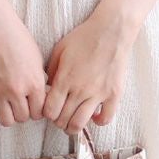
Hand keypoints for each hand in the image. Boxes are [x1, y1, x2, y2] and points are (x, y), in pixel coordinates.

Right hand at [0, 9, 48, 127]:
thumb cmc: (18, 40)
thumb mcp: (37, 61)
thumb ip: (38, 82)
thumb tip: (39, 97)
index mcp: (34, 84)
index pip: (38, 113)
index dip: (36, 110)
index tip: (32, 106)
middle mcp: (17, 91)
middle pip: (22, 118)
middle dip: (22, 112)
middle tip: (19, 103)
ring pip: (6, 120)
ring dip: (8, 113)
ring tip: (7, 103)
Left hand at [43, 5, 137, 133]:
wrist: (111, 31)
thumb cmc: (84, 37)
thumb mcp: (60, 50)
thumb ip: (51, 71)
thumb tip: (45, 88)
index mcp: (64, 79)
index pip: (50, 110)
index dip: (47, 114)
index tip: (50, 110)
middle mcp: (80, 90)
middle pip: (62, 120)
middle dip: (58, 121)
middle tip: (60, 116)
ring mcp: (98, 94)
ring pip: (80, 124)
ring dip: (73, 127)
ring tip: (72, 122)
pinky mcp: (113, 94)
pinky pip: (106, 118)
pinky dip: (98, 122)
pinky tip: (94, 116)